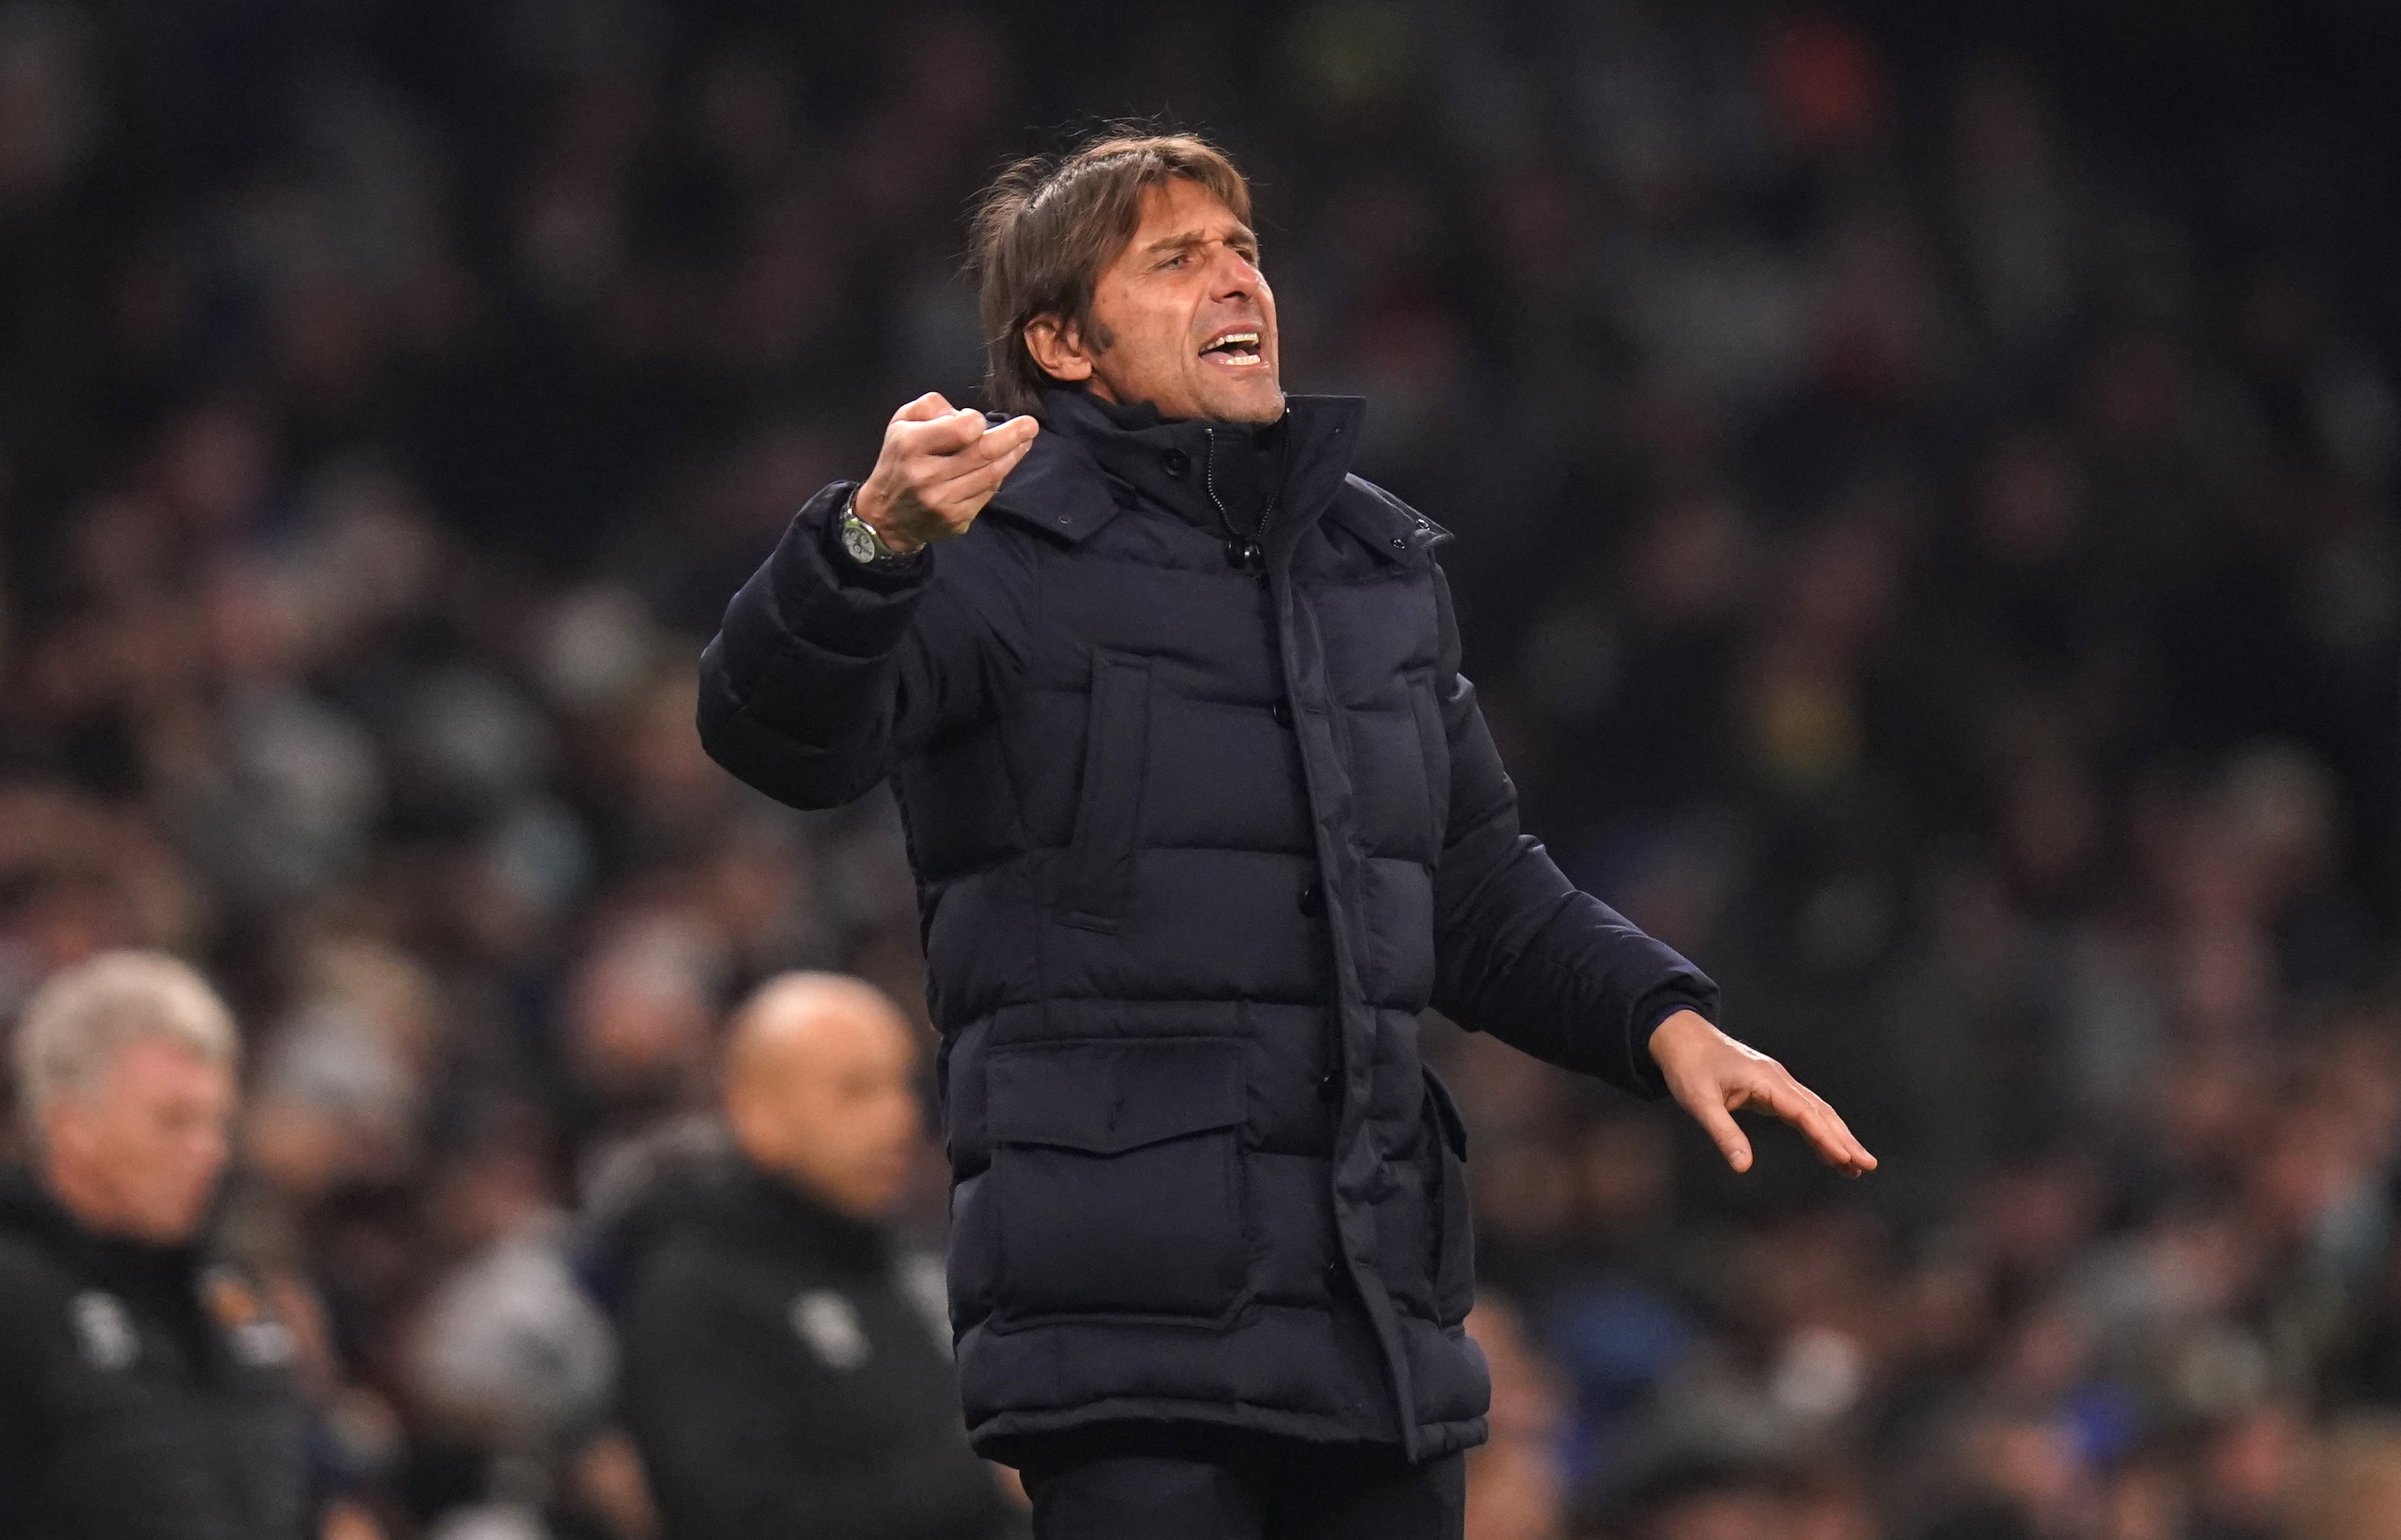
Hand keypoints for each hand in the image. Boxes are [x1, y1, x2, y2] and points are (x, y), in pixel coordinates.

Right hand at [854, 393, 1038, 553]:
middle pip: (984, 452)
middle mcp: (927, 475)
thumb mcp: (901, 422)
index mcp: (911, 445)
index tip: (979, 420)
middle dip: (1014, 436)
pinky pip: (987, 493)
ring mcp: (943, 501)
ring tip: (1025, 442)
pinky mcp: (956, 520)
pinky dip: (998, 477)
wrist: (885, 516)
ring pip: (992, 474)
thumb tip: (965, 414)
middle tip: (1031, 425)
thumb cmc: (899, 461)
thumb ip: (931, 406)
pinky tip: (1002, 466)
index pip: (962, 429)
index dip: (977, 421)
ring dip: (1013, 456)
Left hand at [1647, 1009, 1876, 1176]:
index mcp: (1766, 1080)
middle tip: (1868, 1166)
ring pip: (1816, 1110)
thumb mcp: (1699, 1102)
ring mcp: (1778, 1082)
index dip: (1826, 1137)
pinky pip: (1803, 1110)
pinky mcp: (1772, 1088)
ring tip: (1857, 1165)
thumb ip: (1723, 1134)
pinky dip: (1819, 1129)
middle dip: (1845, 1139)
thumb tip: (1743, 1167)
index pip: (1804, 1113)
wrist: (1681, 1038)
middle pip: (1820, 1112)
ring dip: (1837, 1136)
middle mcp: (1779, 1079)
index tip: (1847, 1158)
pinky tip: (1828, 1148)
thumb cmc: (1688, 1069)